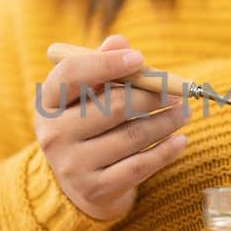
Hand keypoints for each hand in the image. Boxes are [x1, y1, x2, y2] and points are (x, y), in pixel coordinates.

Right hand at [35, 35, 187, 219]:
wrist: (80, 185)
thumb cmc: (88, 126)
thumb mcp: (87, 95)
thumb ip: (102, 66)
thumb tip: (120, 42)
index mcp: (48, 103)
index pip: (72, 74)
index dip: (107, 63)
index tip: (140, 58)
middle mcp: (54, 134)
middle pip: (112, 106)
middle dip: (151, 95)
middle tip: (177, 91)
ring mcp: (72, 165)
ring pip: (132, 136)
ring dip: (165, 121)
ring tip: (183, 112)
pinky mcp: (95, 189)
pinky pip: (139, 166)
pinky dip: (165, 151)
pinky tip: (181, 140)